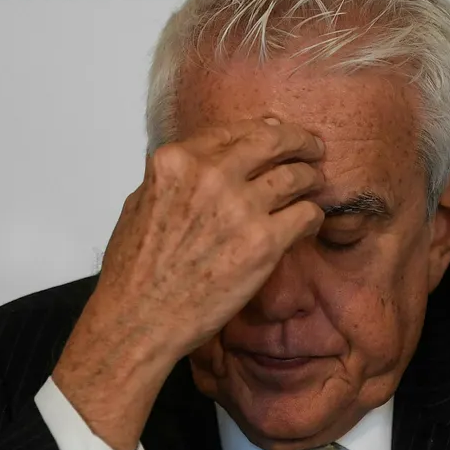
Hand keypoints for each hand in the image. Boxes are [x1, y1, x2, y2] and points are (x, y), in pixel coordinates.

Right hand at [52, 119, 324, 449]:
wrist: (139, 319)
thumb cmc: (135, 271)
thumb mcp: (142, 201)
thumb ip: (177, 176)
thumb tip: (208, 160)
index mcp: (176, 162)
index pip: (236, 130)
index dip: (266, 130)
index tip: (279, 133)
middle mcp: (209, 176)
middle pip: (274, 140)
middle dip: (299, 141)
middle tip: (313, 149)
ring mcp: (239, 208)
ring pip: (296, 176)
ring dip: (310, 179)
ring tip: (315, 185)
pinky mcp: (263, 243)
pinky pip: (306, 214)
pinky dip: (313, 215)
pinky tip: (310, 222)